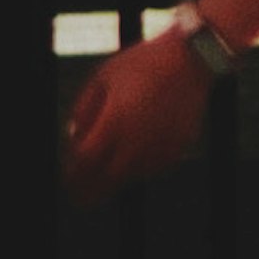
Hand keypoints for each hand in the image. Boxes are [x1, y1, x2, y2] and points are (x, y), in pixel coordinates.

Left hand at [63, 30, 213, 200]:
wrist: (190, 60)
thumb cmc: (142, 63)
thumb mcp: (103, 78)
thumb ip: (84, 108)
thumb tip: (74, 136)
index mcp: (113, 122)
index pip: (85, 161)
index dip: (73, 175)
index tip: (68, 180)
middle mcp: (136, 140)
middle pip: (107, 179)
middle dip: (91, 191)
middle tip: (80, 199)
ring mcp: (158, 147)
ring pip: (130, 176)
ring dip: (114, 179)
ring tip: (104, 177)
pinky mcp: (176, 149)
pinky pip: (151, 169)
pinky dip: (137, 169)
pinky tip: (130, 161)